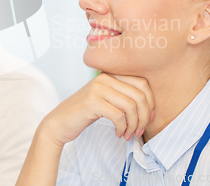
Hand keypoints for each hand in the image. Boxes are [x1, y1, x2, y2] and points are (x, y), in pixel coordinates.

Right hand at [40, 72, 154, 146]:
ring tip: (129, 135)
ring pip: (131, 106)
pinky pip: (118, 116)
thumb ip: (123, 95)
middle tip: (140, 131)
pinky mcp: (92, 102)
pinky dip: (122, 128)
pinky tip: (118, 134)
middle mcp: (104, 77)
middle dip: (144, 117)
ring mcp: (97, 88)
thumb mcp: (106, 99)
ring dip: (134, 125)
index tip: (149, 118)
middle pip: (139, 95)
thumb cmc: (85, 113)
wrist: (59, 123)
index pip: (142, 83)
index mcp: (110, 74)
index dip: (151, 102)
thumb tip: (151, 106)